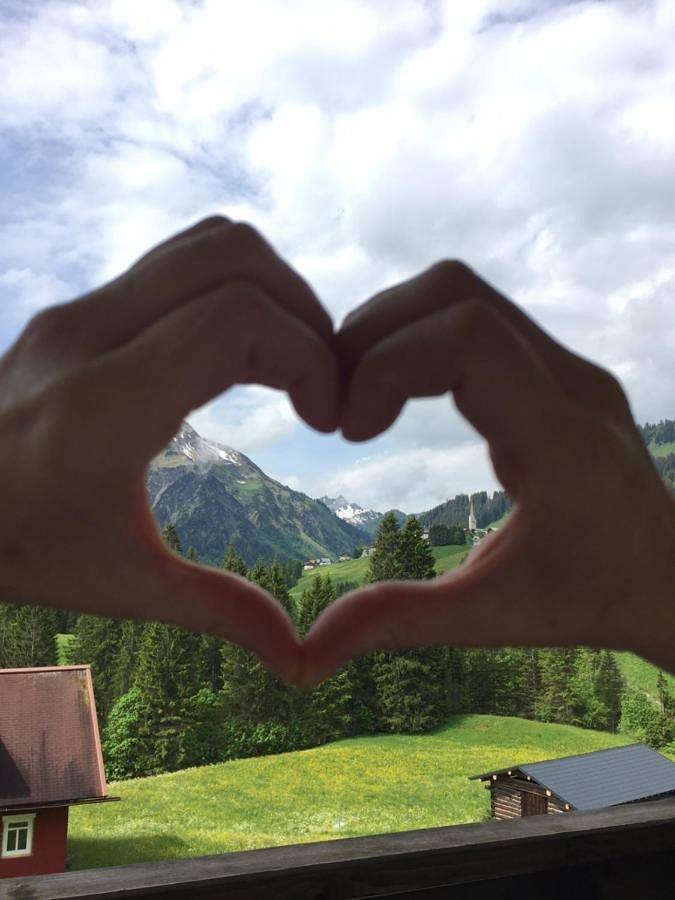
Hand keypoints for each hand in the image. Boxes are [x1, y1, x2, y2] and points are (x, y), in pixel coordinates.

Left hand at [0, 217, 339, 682]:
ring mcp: (78, 310)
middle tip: (321, 383)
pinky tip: (240, 354)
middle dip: (304, 312)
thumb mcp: (119, 584)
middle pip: (233, 257)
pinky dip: (232, 288)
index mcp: (102, 409)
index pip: (235, 319)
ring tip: (291, 362)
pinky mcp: (77, 307)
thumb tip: (300, 658)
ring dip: (270, 290)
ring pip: (206, 242)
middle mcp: (87, 336)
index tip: (326, 419)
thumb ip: (218, 610)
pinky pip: (177, 261)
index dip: (308, 355)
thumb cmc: (13, 548)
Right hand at [299, 261, 674, 687]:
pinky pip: (478, 318)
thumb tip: (305, 657)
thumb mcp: (490, 616)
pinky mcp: (558, 367)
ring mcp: (569, 365)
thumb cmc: (590, 599)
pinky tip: (397, 393)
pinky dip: (421, 337)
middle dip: (374, 332)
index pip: (466, 338)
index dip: (385, 364)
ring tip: (357, 393)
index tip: (349, 432)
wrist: (669, 575)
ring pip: (465, 293)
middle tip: (336, 400)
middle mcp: (572, 381)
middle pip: (456, 292)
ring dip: (395, 328)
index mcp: (560, 438)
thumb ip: (399, 622)